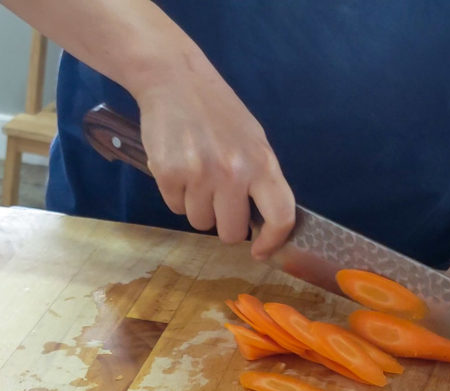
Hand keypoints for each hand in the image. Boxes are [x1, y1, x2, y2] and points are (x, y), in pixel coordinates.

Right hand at [135, 66, 294, 258]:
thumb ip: (260, 178)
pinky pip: (175, 208)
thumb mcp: (252, 139)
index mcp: (262, 162)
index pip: (281, 216)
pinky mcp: (169, 175)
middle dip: (224, 223)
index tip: (260, 251)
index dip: (273, 241)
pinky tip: (179, 167)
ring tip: (196, 174)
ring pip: (200, 222)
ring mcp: (201, 175)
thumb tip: (263, 222)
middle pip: (232, 232)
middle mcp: (234, 172)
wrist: (175, 80)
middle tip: (218, 200)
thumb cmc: (218, 111)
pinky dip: (176, 195)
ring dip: (197, 207)